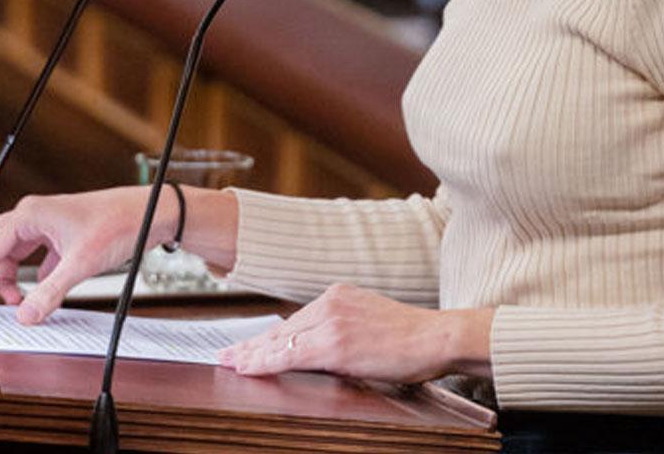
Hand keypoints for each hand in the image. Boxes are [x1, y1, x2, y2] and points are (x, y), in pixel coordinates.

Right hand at [0, 188, 144, 323]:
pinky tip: (36, 294)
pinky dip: (26, 276)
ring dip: (6, 278)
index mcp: (29, 216)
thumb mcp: (81, 265)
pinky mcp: (56, 236)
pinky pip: (29, 258)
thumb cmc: (119, 225)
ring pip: (8, 253)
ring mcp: (43, 225)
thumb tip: (25, 316)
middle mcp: (31, 217)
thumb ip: (50, 293)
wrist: (150, 213)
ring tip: (16, 302)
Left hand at [217, 283, 492, 384]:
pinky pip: (289, 355)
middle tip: (227, 354)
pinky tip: (248, 368)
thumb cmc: (411, 337)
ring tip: (231, 363)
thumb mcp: (369, 320)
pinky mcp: (334, 343)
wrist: (436, 338)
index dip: (269, 335)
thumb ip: (340, 328)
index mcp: (339, 294)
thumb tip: (314, 348)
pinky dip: (265, 362)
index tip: (248, 344)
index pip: (295, 319)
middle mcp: (331, 302)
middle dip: (253, 344)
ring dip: (253, 354)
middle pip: (282, 328)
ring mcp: (331, 321)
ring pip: (281, 341)